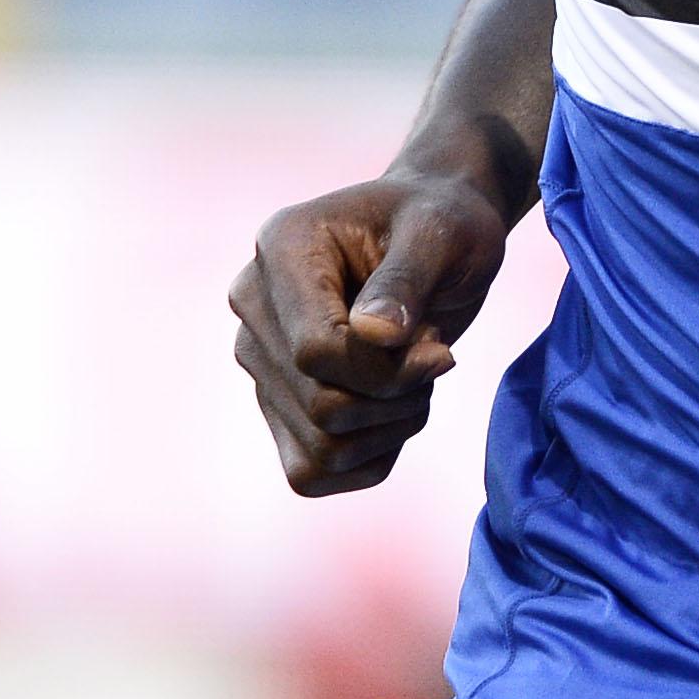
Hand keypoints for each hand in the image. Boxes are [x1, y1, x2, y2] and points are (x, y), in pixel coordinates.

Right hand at [230, 171, 509, 497]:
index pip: (315, 352)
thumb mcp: (443, 236)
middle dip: (398, 397)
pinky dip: (371, 456)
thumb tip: (374, 335)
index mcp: (283, 248)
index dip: (387, 371)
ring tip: (417, 375)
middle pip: (319, 406)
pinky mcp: (277, 403)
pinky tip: (396, 408)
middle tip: (434, 356)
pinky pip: (313, 472)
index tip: (440, 350)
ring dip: (391, 428)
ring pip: (319, 449)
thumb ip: (408, 280)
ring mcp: (260, 359)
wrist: (438, 240)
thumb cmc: (443, 225)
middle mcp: (254, 305)